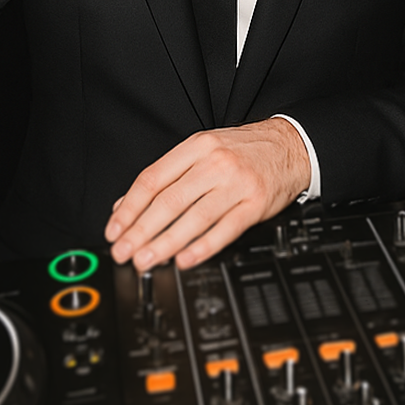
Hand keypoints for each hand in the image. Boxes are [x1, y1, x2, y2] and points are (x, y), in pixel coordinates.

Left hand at [104, 116, 309, 271]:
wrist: (290, 145)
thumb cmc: (243, 150)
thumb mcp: (202, 149)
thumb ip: (166, 175)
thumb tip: (126, 205)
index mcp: (196, 147)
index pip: (153, 179)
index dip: (129, 208)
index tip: (114, 229)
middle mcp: (214, 163)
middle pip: (169, 200)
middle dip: (141, 231)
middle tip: (124, 252)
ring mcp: (236, 184)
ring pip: (194, 218)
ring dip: (165, 243)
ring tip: (146, 260)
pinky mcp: (255, 204)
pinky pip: (225, 230)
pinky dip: (203, 247)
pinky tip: (185, 259)